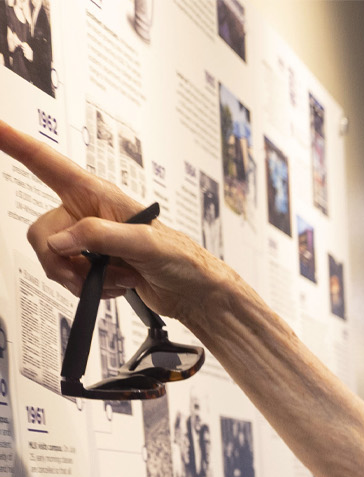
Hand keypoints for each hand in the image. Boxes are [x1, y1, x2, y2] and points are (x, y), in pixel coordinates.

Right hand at [0, 118, 242, 323]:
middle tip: (94, 271)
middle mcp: (88, 212)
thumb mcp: (146, 243)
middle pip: (42, 232)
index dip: (17, 144)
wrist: (193, 291)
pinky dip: (89, 288)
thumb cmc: (183, 259)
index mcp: (98, 194)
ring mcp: (88, 240)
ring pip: (51, 259)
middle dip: (63, 261)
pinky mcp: (91, 264)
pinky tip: (117, 285)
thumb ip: (101, 236)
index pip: (48, 164)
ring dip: (81, 278)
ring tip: (119, 277)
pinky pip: (65, 278)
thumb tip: (62, 240)